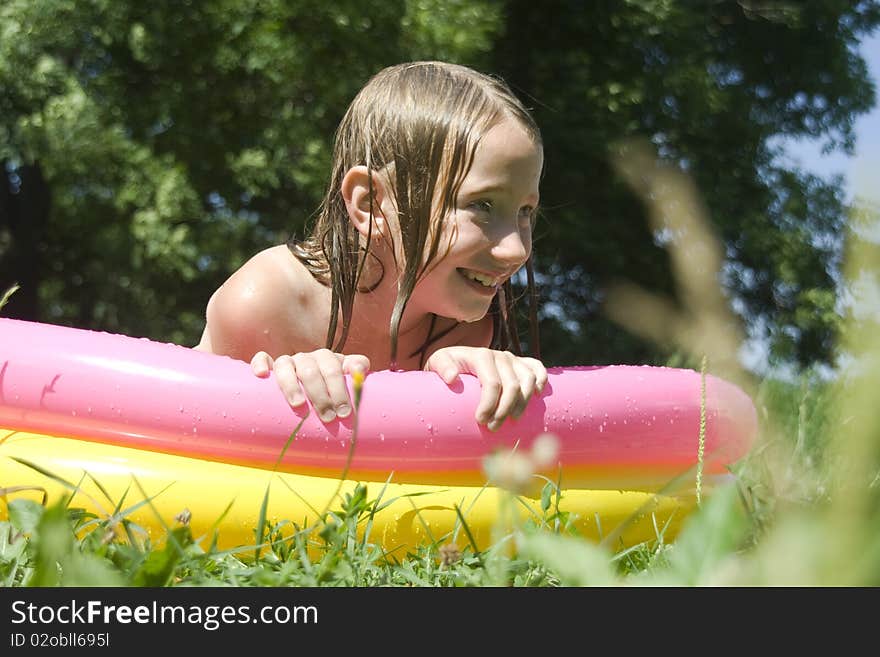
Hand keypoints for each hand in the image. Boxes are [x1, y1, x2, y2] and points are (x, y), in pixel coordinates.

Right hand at [251, 349, 369, 421]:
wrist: (306, 390)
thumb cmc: (329, 392)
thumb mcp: (347, 384)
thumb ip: (358, 374)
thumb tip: (360, 372)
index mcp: (328, 360)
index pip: (335, 366)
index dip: (340, 387)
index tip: (345, 411)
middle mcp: (308, 358)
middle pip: (312, 370)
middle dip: (321, 395)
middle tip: (328, 417)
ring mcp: (288, 361)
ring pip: (286, 365)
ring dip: (291, 385)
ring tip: (299, 405)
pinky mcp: (269, 366)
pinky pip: (262, 358)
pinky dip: (260, 364)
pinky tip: (262, 375)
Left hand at [424, 347, 546, 430]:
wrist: (454, 359)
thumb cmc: (445, 365)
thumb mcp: (437, 362)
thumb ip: (442, 367)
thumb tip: (452, 378)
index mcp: (481, 355)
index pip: (492, 383)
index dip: (489, 404)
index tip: (481, 421)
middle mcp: (500, 355)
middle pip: (512, 386)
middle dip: (504, 410)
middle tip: (493, 428)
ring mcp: (512, 358)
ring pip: (528, 380)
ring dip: (523, 402)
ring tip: (512, 419)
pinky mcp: (520, 362)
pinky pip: (537, 367)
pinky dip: (541, 379)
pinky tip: (536, 394)